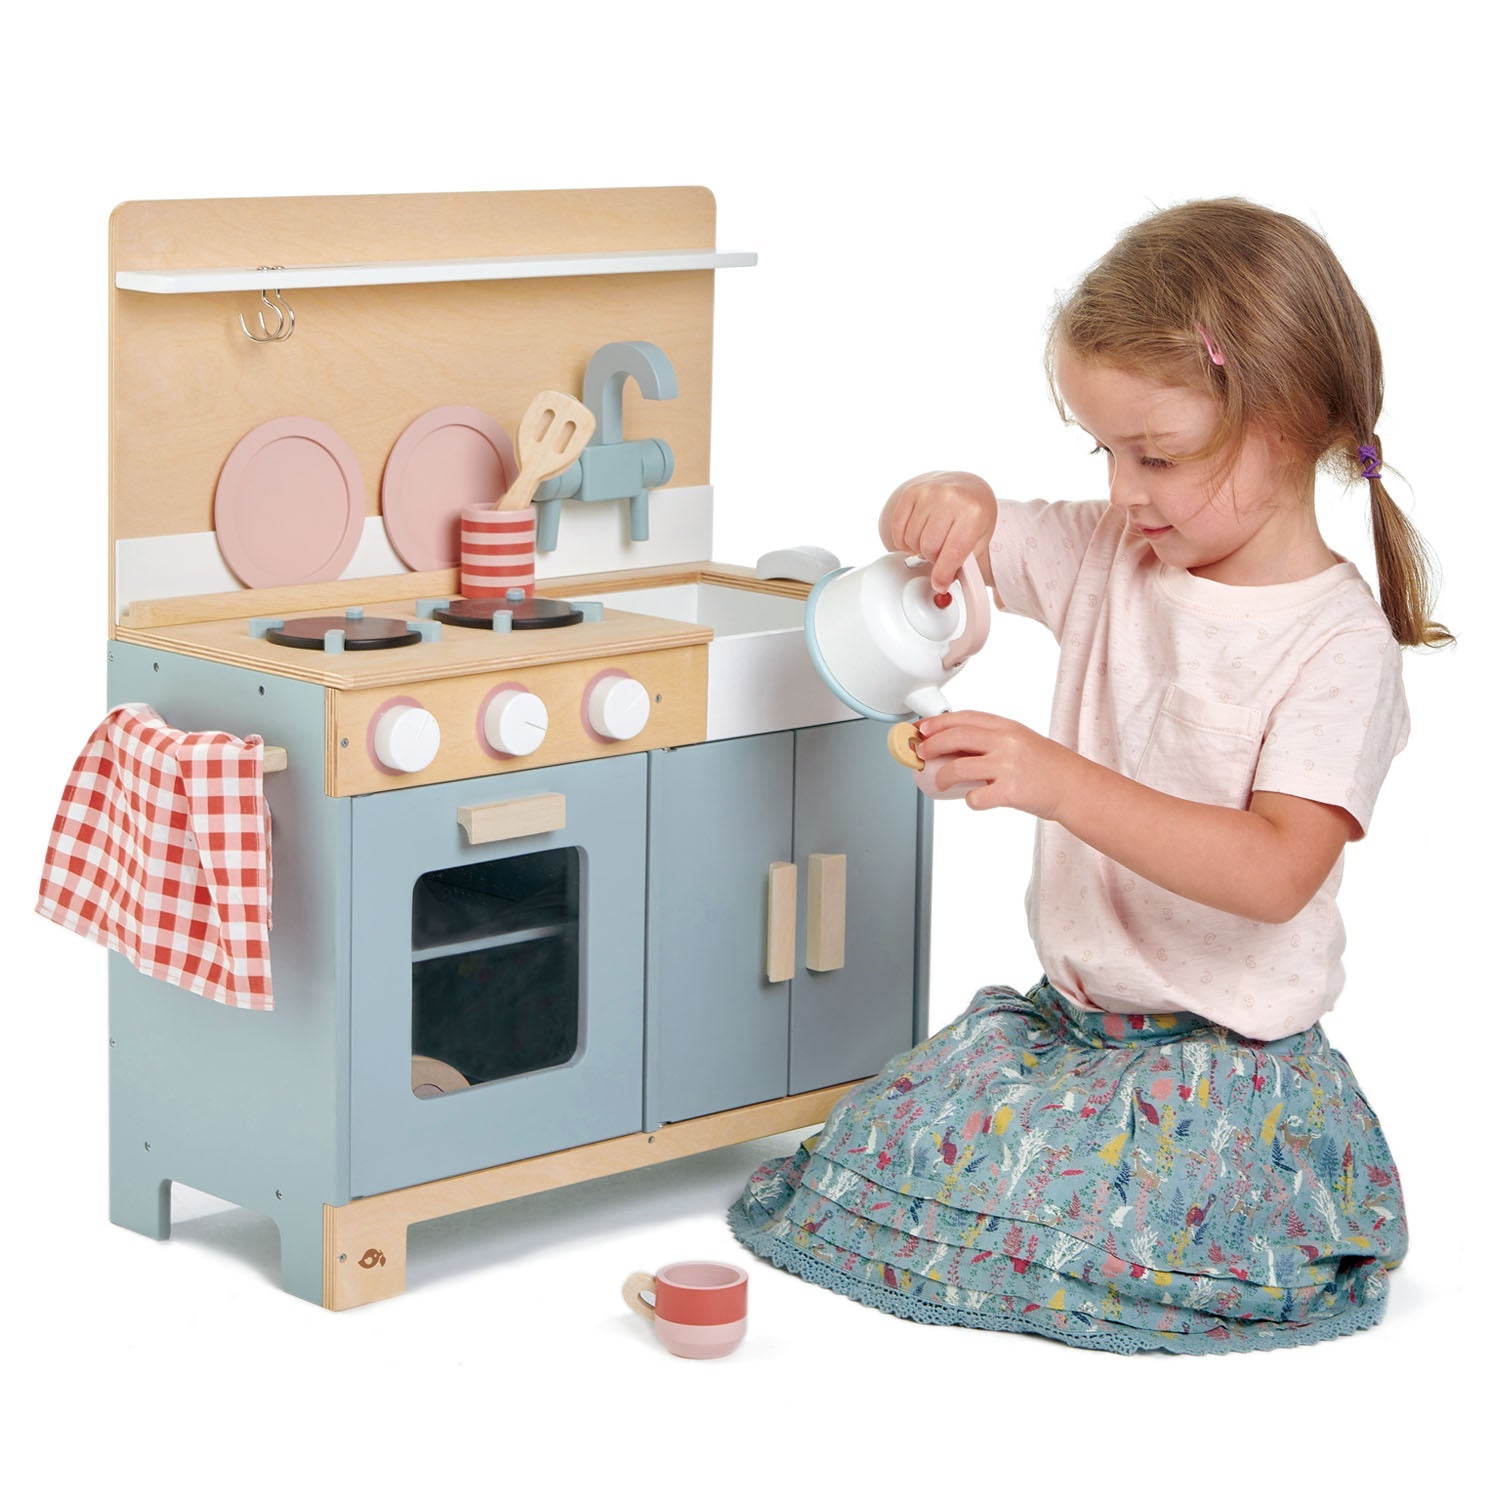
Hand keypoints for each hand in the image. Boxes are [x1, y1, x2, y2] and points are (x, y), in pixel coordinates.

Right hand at [879, 471, 996, 591]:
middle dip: (933, 559)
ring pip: (911, 539)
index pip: (952, 553)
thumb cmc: (974, 513)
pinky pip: (898, 528)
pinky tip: (917, 537)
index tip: (939, 585)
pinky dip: (904, 540)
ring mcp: (928, 492)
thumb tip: (941, 585)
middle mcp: (950, 498)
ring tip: (931, 543)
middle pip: (928, 547)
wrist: (967, 486)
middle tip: (940, 556)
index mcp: (973, 512)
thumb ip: (963, 563)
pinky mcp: (911, 492)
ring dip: (919, 548)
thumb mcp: (979, 538)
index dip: (943, 575)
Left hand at [917, 711, 1076, 817]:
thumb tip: (952, 743)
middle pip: (955, 737)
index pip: (963, 718)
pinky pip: (975, 797)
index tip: (921, 728)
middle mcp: (1006, 742)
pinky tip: (974, 799)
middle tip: (921, 754)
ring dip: (941, 776)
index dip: (937, 722)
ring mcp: (1008, 766)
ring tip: (940, 781)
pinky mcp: (1010, 791)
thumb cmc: (1047, 766)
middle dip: (930, 745)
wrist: (1076, 787)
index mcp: (1006, 727)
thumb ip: (991, 739)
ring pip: (958, 767)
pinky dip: (970, 800)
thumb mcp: (1020, 741)